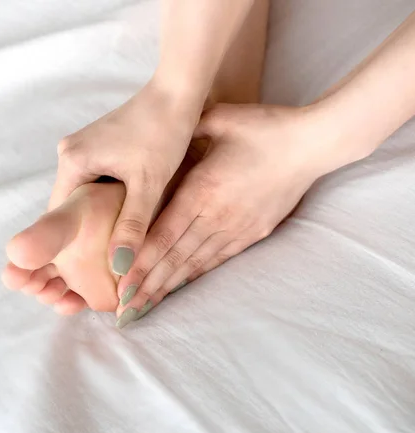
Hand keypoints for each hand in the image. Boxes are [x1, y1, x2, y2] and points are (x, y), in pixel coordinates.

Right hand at [49, 79, 201, 276]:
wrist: (176, 91)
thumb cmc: (164, 133)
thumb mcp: (149, 184)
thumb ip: (131, 227)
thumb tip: (119, 268)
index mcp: (72, 161)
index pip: (59, 214)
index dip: (69, 243)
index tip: (83, 267)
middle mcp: (68, 151)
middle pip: (69, 204)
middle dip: (83, 231)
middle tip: (100, 260)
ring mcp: (80, 146)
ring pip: (81, 193)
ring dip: (94, 215)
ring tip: (110, 242)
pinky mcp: (94, 144)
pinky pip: (91, 179)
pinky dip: (102, 198)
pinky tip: (119, 213)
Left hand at [115, 103, 351, 324]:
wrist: (312, 144)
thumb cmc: (264, 127)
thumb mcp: (219, 118)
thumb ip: (187, 130)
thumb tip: (163, 132)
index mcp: (202, 190)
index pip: (163, 235)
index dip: (140, 264)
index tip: (121, 287)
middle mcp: (216, 216)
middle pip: (174, 258)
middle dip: (147, 287)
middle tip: (124, 313)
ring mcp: (236, 227)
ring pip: (194, 264)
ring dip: (167, 288)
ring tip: (145, 308)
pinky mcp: (252, 233)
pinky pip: (218, 259)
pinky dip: (195, 275)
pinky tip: (178, 288)